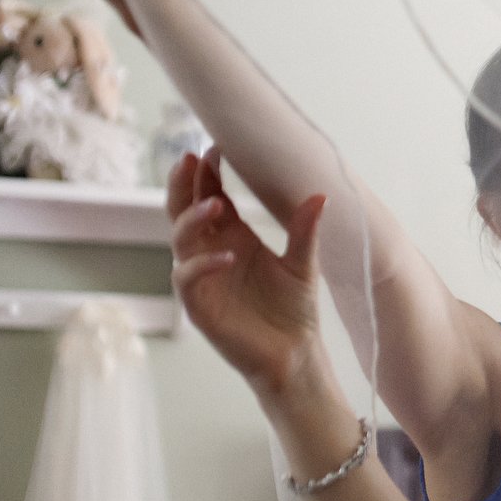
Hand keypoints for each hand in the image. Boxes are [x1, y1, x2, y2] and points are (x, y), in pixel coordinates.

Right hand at [168, 147, 326, 396]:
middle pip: (184, 210)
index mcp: (234, 236)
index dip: (209, 173)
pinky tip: (229, 255)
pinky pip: (189, 278)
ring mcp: (202, 277)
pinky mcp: (199, 305)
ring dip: (193, 218)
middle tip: (190, 158)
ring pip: (180, 240)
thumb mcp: (305, 264)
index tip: (215, 147)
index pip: (211, 196)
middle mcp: (212, 251)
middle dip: (184, 184)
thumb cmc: (294, 309)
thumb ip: (307, 231)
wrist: (294, 352)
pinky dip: (204, 265)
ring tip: (216, 203)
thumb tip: (320, 194)